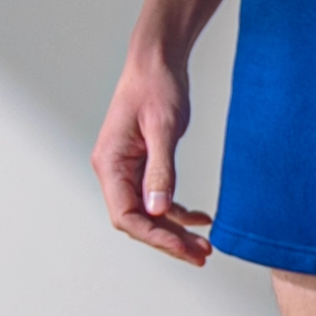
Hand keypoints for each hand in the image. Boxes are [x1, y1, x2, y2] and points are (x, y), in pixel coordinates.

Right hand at [93, 53, 213, 264]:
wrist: (157, 60)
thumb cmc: (156, 86)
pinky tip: (201, 218)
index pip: (126, 216)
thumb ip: (161, 171)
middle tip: (202, 255)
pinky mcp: (141, 164)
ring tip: (204, 245)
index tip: (186, 248)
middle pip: (138, 220)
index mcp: (110, 163)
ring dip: (175, 230)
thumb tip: (159, 211)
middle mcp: (113, 170)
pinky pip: (156, 197)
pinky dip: (178, 211)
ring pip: (148, 213)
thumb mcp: (163, 129)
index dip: (156, 237)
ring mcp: (126, 169)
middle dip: (169, 240)